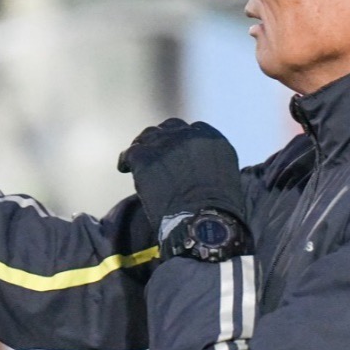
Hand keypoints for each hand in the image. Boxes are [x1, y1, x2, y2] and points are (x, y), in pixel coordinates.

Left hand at [117, 118, 245, 225]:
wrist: (202, 221)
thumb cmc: (216, 211)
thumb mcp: (225, 179)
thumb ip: (210, 165)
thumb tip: (197, 170)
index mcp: (212, 138)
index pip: (193, 129)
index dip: (182, 140)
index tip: (177, 151)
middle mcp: (189, 134)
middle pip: (170, 128)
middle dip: (162, 139)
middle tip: (155, 154)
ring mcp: (166, 144)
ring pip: (148, 136)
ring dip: (144, 147)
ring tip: (137, 160)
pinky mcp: (145, 157)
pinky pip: (130, 153)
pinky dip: (126, 161)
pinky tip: (124, 168)